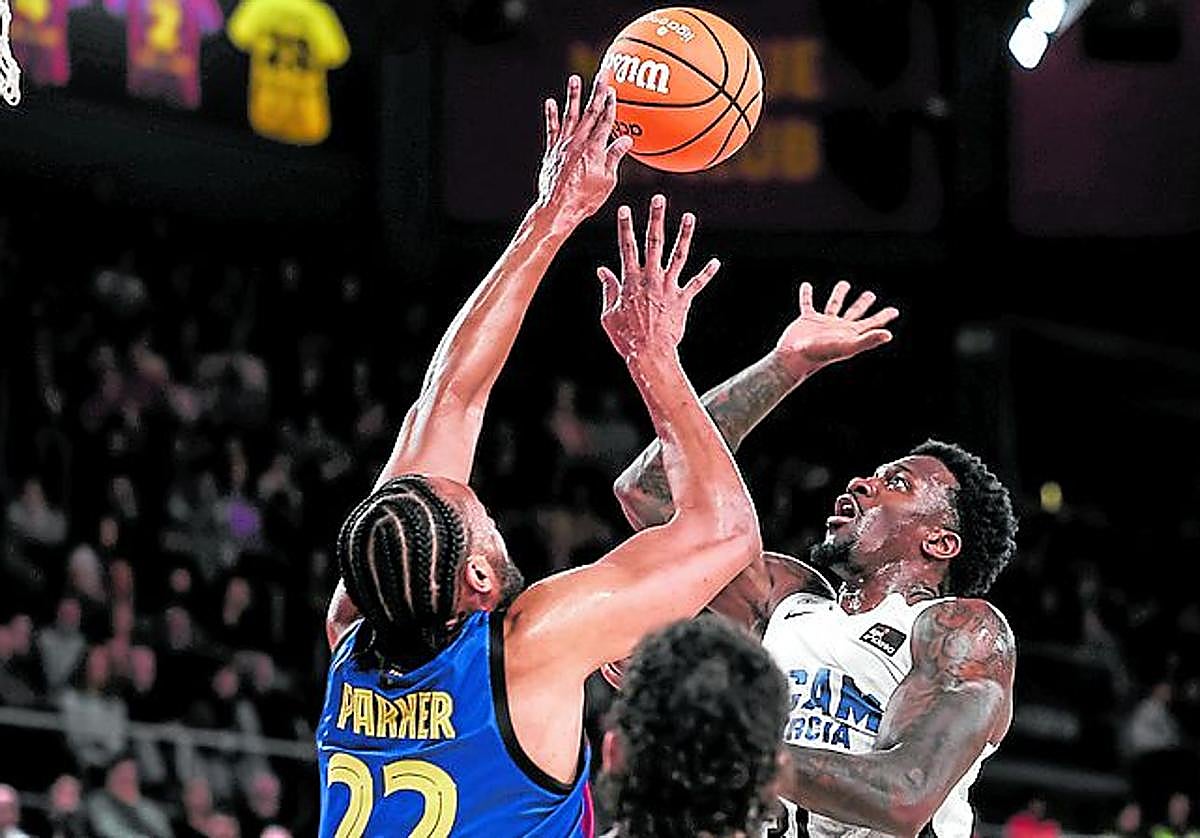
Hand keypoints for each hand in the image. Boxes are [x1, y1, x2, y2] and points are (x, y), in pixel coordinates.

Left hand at [536, 75, 633, 230]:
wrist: (558, 208)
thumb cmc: (585, 199)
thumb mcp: (607, 180)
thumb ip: (614, 157)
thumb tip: (626, 140)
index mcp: (595, 149)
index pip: (605, 121)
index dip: (610, 105)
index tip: (613, 90)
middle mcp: (578, 142)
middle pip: (590, 112)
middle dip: (597, 92)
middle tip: (602, 74)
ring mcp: (563, 145)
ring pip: (570, 115)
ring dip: (573, 96)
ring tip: (575, 78)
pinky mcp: (552, 152)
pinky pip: (552, 130)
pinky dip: (552, 115)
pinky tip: (551, 102)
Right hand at [597, 194, 720, 359]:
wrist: (649, 353)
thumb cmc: (625, 336)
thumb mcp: (608, 313)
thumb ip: (608, 289)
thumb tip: (602, 271)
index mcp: (630, 280)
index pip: (627, 247)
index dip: (625, 227)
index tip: (625, 209)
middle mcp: (650, 278)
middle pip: (654, 242)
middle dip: (656, 219)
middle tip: (659, 199)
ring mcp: (668, 287)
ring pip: (678, 255)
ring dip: (684, 235)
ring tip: (689, 217)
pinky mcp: (682, 300)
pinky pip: (696, 284)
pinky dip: (706, 273)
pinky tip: (715, 263)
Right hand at [775, 281, 898, 371]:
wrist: (794, 358)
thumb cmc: (820, 354)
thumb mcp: (847, 345)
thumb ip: (868, 340)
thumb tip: (888, 335)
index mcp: (850, 333)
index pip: (872, 323)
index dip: (884, 317)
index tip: (895, 310)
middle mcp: (838, 328)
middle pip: (854, 312)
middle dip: (863, 303)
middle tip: (870, 295)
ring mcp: (822, 323)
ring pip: (833, 305)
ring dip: (839, 294)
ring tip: (844, 284)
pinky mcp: (806, 320)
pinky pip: (807, 304)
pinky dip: (806, 295)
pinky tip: (806, 286)